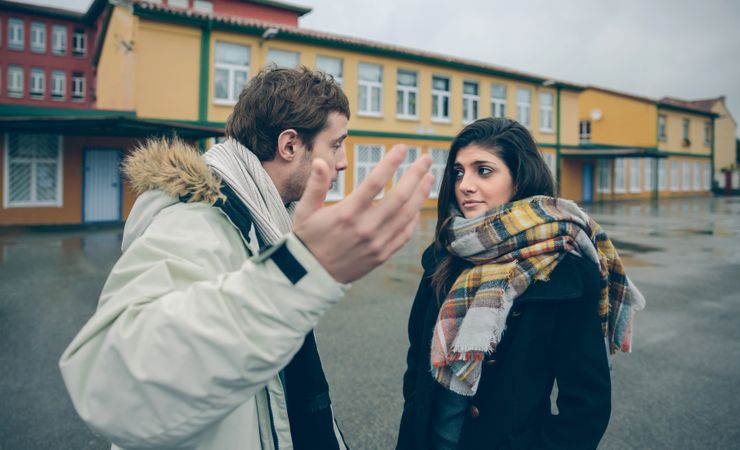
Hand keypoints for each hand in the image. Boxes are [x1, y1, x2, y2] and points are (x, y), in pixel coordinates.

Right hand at [293, 145, 433, 282]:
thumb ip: (315, 185)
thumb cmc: (307, 239)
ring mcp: (377, 243)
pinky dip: (414, 218)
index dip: (391, 163)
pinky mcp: (382, 255)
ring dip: (421, 194)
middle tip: (425, 159)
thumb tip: (320, 161)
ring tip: (429, 177)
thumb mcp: (305, 210)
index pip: (375, 182)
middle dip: (416, 175)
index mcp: (347, 213)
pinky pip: (404, 234)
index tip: (402, 148)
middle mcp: (366, 227)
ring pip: (407, 215)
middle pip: (399, 197)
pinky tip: (418, 205)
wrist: (311, 275)